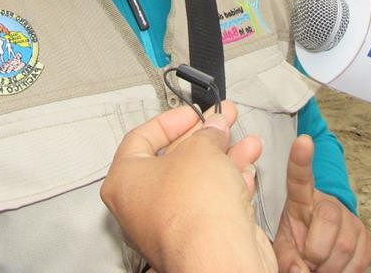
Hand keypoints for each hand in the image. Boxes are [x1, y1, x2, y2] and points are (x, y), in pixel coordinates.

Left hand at [101, 102, 276, 272]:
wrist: (219, 256)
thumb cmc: (193, 210)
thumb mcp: (200, 149)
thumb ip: (207, 133)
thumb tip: (213, 129)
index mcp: (124, 181)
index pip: (141, 138)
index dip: (171, 120)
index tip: (192, 113)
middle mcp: (141, 206)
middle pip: (174, 160)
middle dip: (204, 138)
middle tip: (222, 121)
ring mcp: (170, 225)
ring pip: (198, 182)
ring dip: (225, 159)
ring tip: (246, 143)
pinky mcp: (197, 239)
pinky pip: (212, 205)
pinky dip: (230, 186)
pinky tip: (246, 171)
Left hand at [273, 136, 370, 272]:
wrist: (320, 254)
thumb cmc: (298, 244)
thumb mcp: (284, 246)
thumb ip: (286, 256)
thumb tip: (300, 270)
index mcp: (301, 199)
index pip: (300, 177)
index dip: (301, 159)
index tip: (303, 140)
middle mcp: (328, 203)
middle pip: (328, 218)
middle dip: (316, 251)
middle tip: (308, 262)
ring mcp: (350, 218)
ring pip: (344, 245)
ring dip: (330, 267)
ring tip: (319, 268)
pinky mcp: (366, 237)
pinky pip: (360, 259)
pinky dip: (346, 272)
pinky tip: (335, 269)